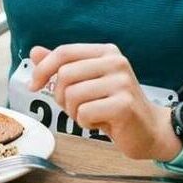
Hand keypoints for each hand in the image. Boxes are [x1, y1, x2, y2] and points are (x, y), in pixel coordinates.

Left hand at [29, 43, 177, 160]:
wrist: (149, 130)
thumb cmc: (114, 106)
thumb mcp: (87, 82)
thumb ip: (62, 66)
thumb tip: (34, 51)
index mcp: (106, 51)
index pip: (64, 52)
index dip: (43, 69)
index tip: (34, 85)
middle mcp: (115, 62)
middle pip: (65, 74)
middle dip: (61, 97)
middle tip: (76, 107)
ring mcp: (121, 82)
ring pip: (73, 95)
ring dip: (75, 112)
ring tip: (92, 114)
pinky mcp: (124, 104)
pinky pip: (85, 113)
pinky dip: (86, 123)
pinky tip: (102, 122)